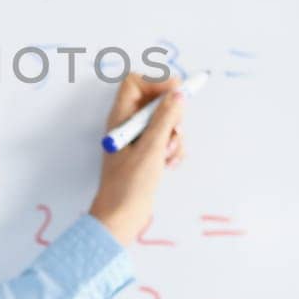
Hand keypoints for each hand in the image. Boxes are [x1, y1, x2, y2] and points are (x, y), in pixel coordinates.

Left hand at [88, 71, 189, 245]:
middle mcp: (128, 124)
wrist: (122, 217)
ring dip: (175, 135)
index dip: (157, 82)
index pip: (135, 82)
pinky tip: (169, 164)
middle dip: (172, 114)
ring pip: (165, 121)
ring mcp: (139, 138)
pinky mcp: (148, 153)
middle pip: (156, 100)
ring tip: (168, 154)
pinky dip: (174, 149)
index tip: (177, 93)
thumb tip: (178, 93)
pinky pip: (168, 139)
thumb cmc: (129, 184)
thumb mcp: (151, 148)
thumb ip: (165, 118)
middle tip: (174, 132)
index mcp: (121, 117)